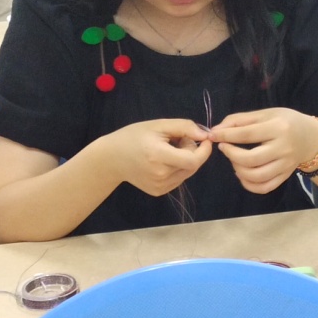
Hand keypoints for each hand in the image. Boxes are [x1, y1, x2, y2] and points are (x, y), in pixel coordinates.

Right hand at [98, 119, 212, 195]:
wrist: (112, 158)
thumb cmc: (134, 137)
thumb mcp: (158, 125)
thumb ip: (184, 127)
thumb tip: (205, 135)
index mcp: (158, 156)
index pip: (192, 160)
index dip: (203, 150)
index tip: (204, 139)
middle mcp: (160, 175)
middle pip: (192, 166)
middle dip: (193, 152)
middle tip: (180, 140)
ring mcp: (159, 186)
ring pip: (187, 173)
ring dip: (186, 160)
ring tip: (170, 150)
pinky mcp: (158, 192)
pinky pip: (178, 179)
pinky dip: (178, 168)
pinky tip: (164, 161)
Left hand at [208, 108, 317, 193]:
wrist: (311, 138)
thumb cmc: (286, 121)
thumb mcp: (266, 114)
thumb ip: (240, 120)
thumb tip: (216, 130)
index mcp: (278, 128)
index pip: (247, 134)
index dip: (226, 136)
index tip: (213, 135)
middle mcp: (283, 148)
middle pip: (251, 159)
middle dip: (231, 154)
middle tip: (224, 147)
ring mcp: (285, 165)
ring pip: (257, 176)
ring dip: (238, 170)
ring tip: (234, 161)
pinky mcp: (285, 176)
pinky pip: (264, 187)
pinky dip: (249, 184)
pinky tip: (242, 174)